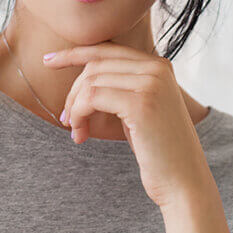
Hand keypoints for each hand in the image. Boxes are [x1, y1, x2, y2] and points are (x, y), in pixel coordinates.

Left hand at [43, 42, 212, 208]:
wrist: (184, 182)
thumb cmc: (158, 151)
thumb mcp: (140, 110)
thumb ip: (121, 87)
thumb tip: (83, 77)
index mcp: (159, 66)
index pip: (107, 50)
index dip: (74, 53)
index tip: (48, 61)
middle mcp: (157, 68)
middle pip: (95, 65)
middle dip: (73, 91)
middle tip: (65, 119)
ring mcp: (151, 83)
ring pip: (91, 82)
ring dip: (74, 107)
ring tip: (75, 130)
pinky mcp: (140, 103)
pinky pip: (92, 98)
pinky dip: (78, 114)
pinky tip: (80, 134)